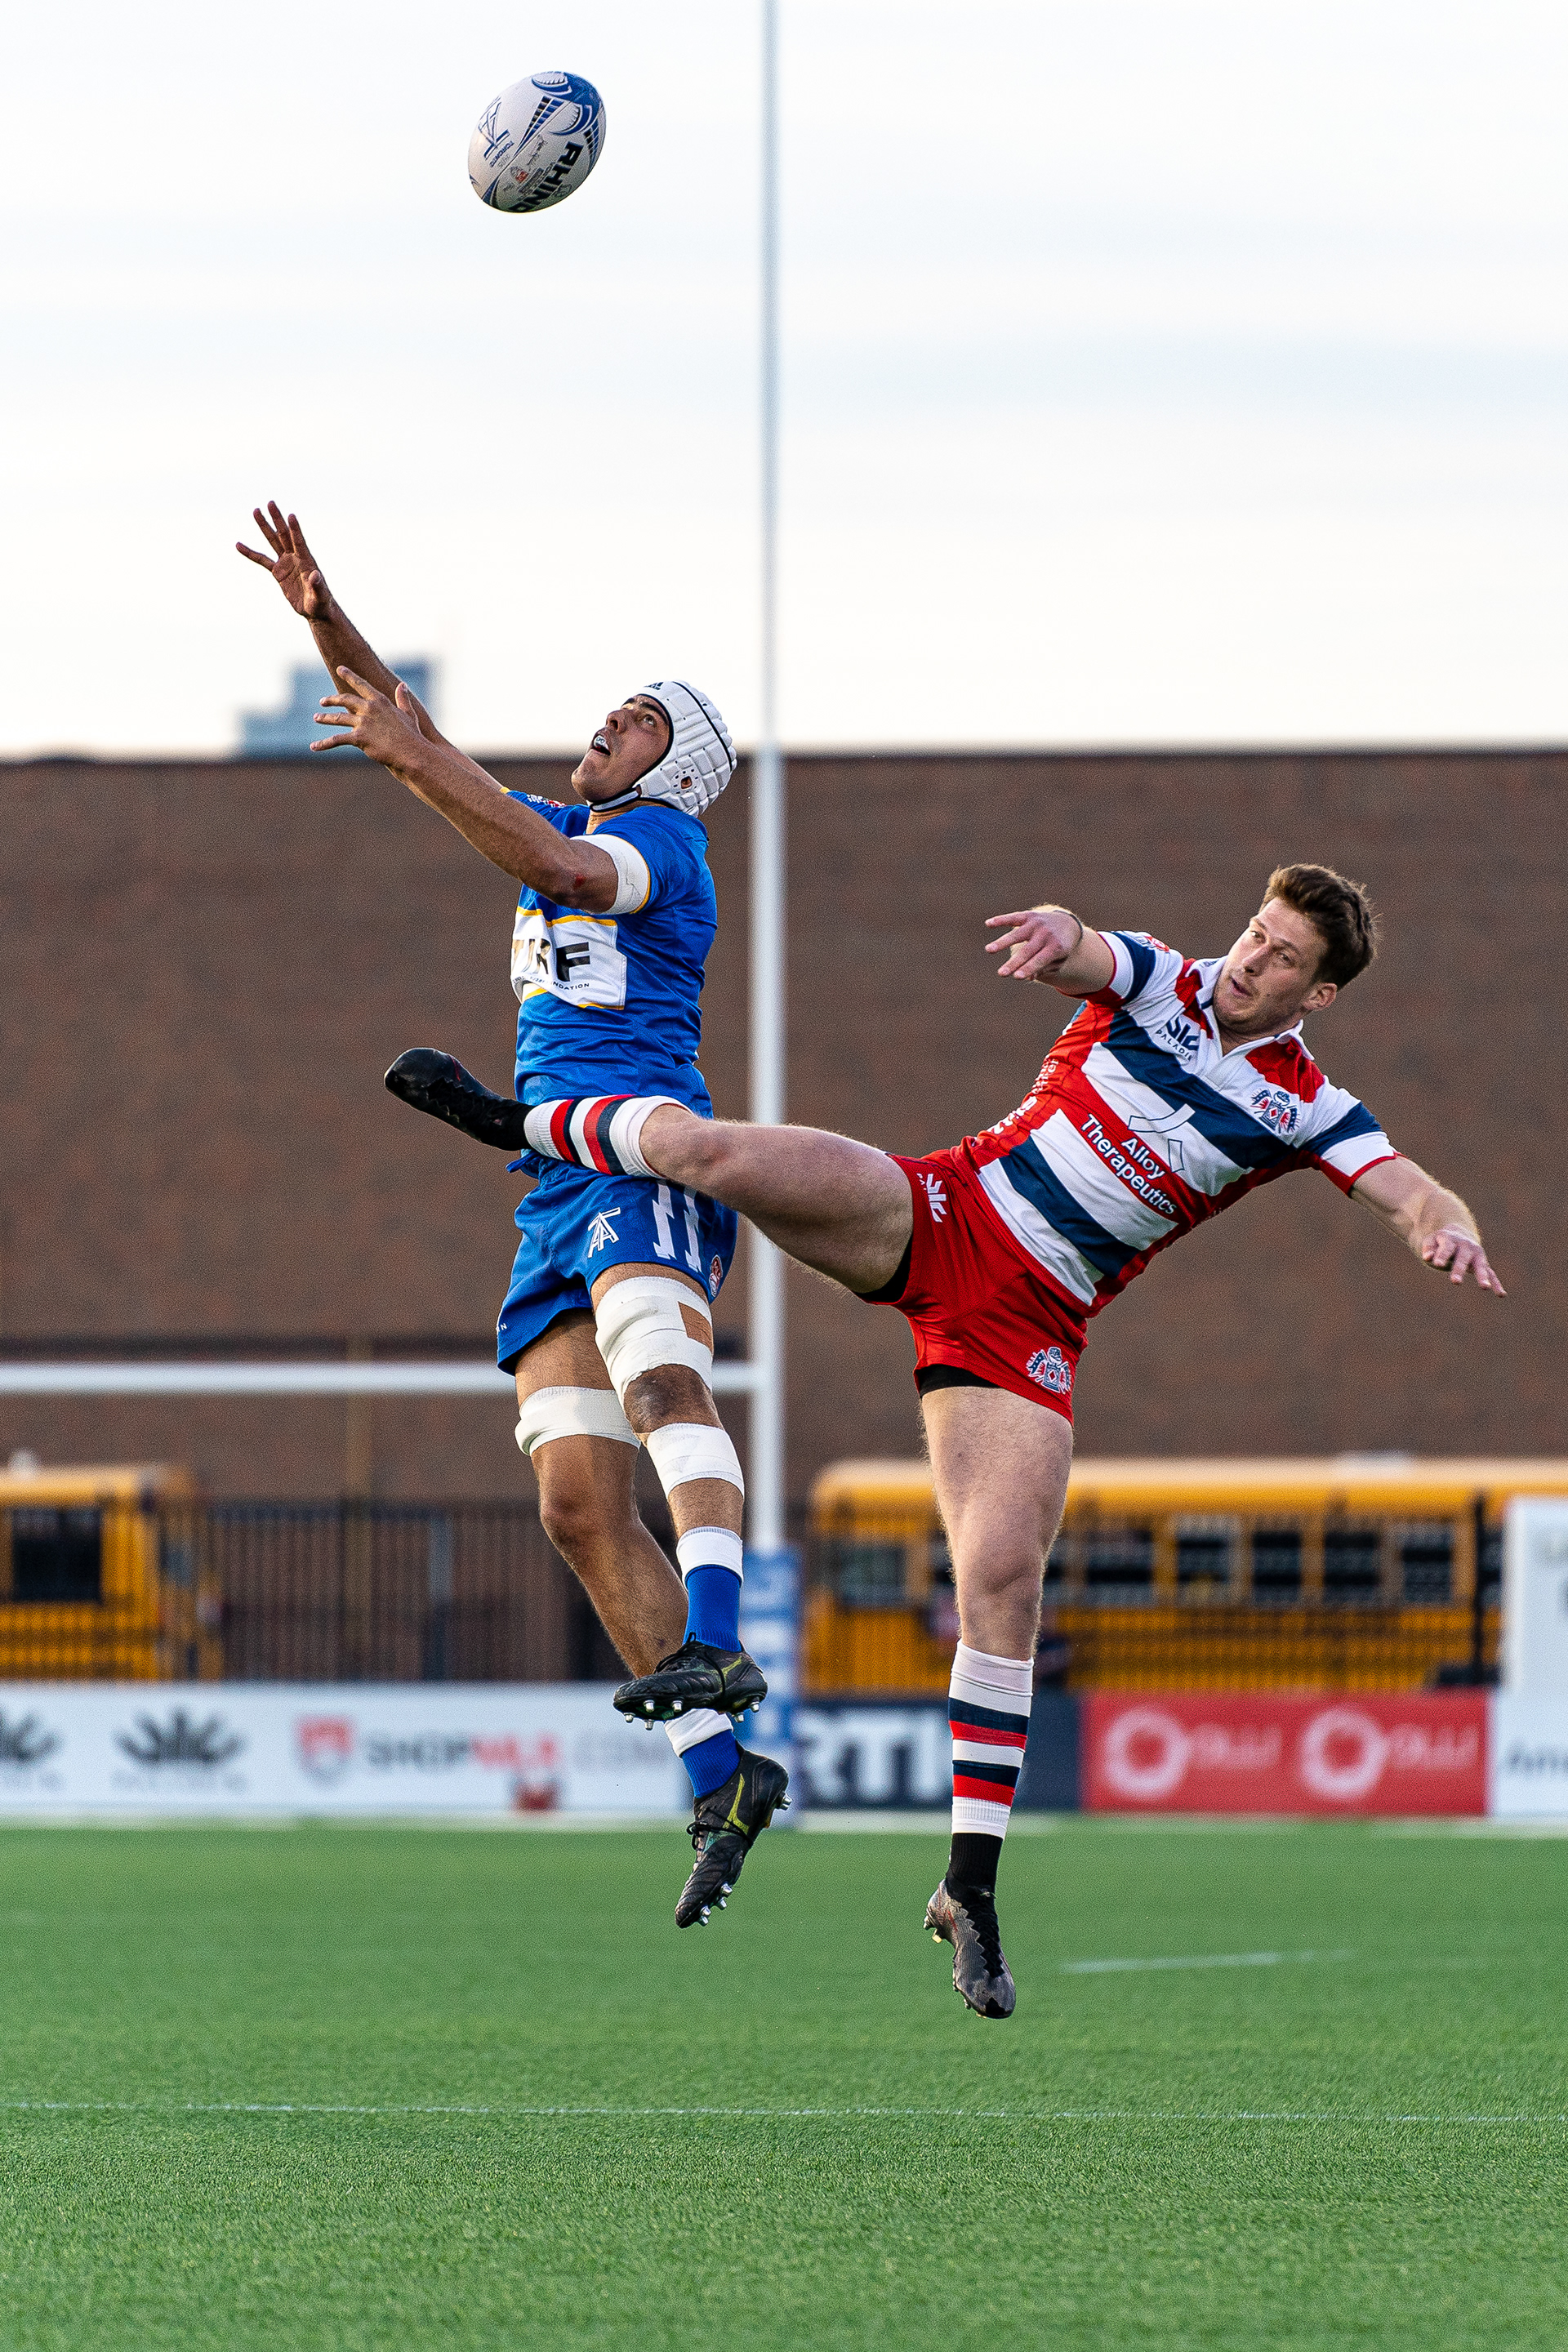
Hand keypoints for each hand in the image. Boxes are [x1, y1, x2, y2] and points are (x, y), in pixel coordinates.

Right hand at [236, 501, 334, 620]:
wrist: (315, 610)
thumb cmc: (321, 603)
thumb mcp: (320, 596)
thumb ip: (318, 585)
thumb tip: (315, 575)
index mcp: (306, 561)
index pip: (300, 542)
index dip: (296, 529)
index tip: (291, 515)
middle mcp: (295, 558)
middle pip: (284, 535)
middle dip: (277, 519)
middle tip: (270, 503)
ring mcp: (286, 563)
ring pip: (273, 541)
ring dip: (265, 526)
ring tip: (256, 511)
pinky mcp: (278, 572)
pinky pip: (262, 560)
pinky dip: (250, 553)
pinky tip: (239, 545)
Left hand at [314, 669, 422, 763]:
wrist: (410, 751)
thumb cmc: (411, 734)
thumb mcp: (408, 713)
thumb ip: (403, 699)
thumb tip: (402, 685)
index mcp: (380, 701)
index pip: (361, 684)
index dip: (349, 675)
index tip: (340, 669)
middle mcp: (369, 708)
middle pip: (345, 699)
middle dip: (332, 699)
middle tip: (323, 701)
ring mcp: (363, 722)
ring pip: (338, 718)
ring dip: (325, 717)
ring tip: (317, 717)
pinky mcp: (358, 737)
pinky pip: (337, 739)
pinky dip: (323, 744)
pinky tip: (314, 746)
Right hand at [985, 905, 1083, 980]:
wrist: (1067, 923)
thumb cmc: (1059, 948)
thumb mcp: (1058, 961)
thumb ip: (1044, 968)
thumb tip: (1029, 977)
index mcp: (1056, 948)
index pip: (1040, 960)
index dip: (1028, 968)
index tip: (1017, 977)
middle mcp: (1046, 935)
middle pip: (1027, 951)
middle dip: (1013, 963)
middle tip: (1001, 974)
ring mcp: (1036, 924)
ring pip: (1017, 935)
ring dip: (1002, 942)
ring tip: (989, 950)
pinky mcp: (1028, 916)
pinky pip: (1013, 918)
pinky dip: (1001, 920)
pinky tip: (988, 924)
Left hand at [1421, 1225, 1505, 1294]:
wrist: (1458, 1234)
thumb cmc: (1441, 1241)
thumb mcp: (1431, 1241)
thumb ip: (1429, 1248)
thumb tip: (1427, 1257)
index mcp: (1451, 1239)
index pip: (1446, 1248)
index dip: (1442, 1256)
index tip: (1437, 1264)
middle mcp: (1466, 1246)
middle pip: (1463, 1259)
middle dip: (1459, 1270)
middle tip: (1455, 1282)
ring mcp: (1477, 1255)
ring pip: (1480, 1265)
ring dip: (1482, 1276)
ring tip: (1484, 1287)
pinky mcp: (1483, 1263)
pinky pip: (1491, 1274)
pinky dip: (1496, 1283)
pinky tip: (1501, 1294)